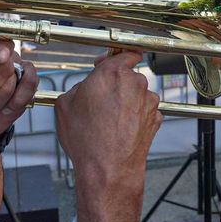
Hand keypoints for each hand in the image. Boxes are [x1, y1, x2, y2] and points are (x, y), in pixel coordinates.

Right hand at [56, 51, 159, 210]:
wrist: (108, 168)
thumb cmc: (86, 139)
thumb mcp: (64, 105)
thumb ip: (78, 87)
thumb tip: (84, 88)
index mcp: (112, 73)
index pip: (123, 53)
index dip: (113, 58)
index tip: (108, 62)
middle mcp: (135, 83)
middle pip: (128, 75)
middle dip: (116, 84)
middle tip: (101, 100)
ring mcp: (148, 101)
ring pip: (137, 93)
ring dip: (127, 101)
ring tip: (109, 120)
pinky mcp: (156, 118)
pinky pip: (144, 111)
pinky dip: (135, 116)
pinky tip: (121, 129)